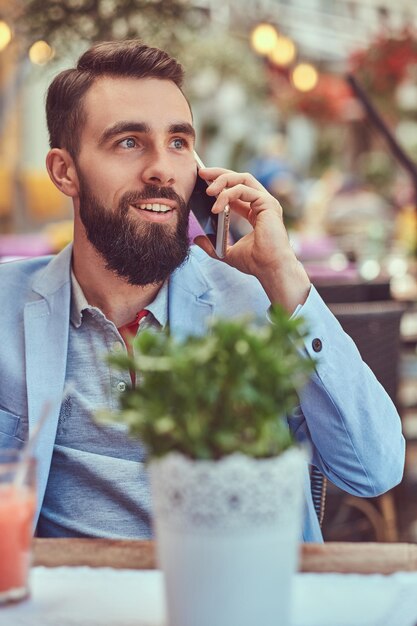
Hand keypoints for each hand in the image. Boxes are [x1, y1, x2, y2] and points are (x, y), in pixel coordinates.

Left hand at [193, 167, 310, 312]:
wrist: (270, 269)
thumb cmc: (255, 263)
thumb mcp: (227, 253)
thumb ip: (213, 245)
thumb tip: (197, 240)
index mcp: (256, 212)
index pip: (237, 190)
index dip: (221, 184)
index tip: (203, 182)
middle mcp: (263, 204)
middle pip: (240, 178)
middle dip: (220, 173)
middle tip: (202, 172)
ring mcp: (267, 202)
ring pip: (243, 179)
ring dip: (222, 180)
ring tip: (207, 190)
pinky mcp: (268, 204)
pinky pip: (244, 189)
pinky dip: (227, 195)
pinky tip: (216, 206)